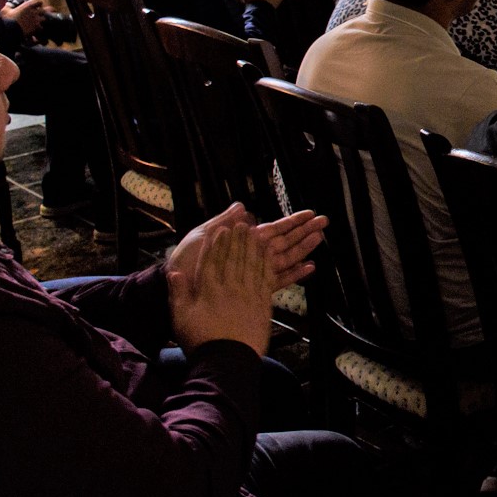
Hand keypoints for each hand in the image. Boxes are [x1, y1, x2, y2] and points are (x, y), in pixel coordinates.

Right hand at [1, 0, 45, 36]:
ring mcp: (36, 20)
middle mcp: (33, 12)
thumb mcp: (5, 11)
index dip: (39, 2)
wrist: (11, 31)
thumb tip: (8, 5)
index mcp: (27, 6)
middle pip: (44, 10)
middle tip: (40, 14)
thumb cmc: (7, 20)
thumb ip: (8, 7)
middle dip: (43, 12)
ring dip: (41, 20)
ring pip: (44, 19)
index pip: (38, 0)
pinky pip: (41, 27)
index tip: (38, 5)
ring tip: (37, 22)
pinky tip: (35, 29)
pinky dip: (39, 29)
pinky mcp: (36, 28)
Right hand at [167, 215, 274, 355]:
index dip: (216, 244)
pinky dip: (267, 262)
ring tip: (254, 231)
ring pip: (251, 264)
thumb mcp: (180, 317)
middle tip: (240, 223)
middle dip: (237, 239)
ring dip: (252, 246)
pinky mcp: (262, 303)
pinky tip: (268, 253)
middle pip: (233, 258)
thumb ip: (178, 292)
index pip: (212, 260)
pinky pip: (266, 277)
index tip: (220, 230)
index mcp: (208, 289)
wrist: (228, 361)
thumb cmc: (201, 341)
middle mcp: (229, 287)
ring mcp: (248, 294)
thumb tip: (174, 272)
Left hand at [170, 203, 325, 294]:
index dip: (291, 221)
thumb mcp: (201, 235)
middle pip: (284, 242)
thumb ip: (223, 221)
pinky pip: (277, 280)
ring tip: (320, 238)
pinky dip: (294, 274)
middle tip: (324, 222)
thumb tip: (243, 207)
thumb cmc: (184, 261)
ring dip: (303, 248)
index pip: (272, 229)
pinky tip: (309, 268)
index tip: (309, 214)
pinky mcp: (252, 290)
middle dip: (304, 231)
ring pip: (285, 259)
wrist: (172, 288)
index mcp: (240, 241)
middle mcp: (249, 256)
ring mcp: (252, 273)